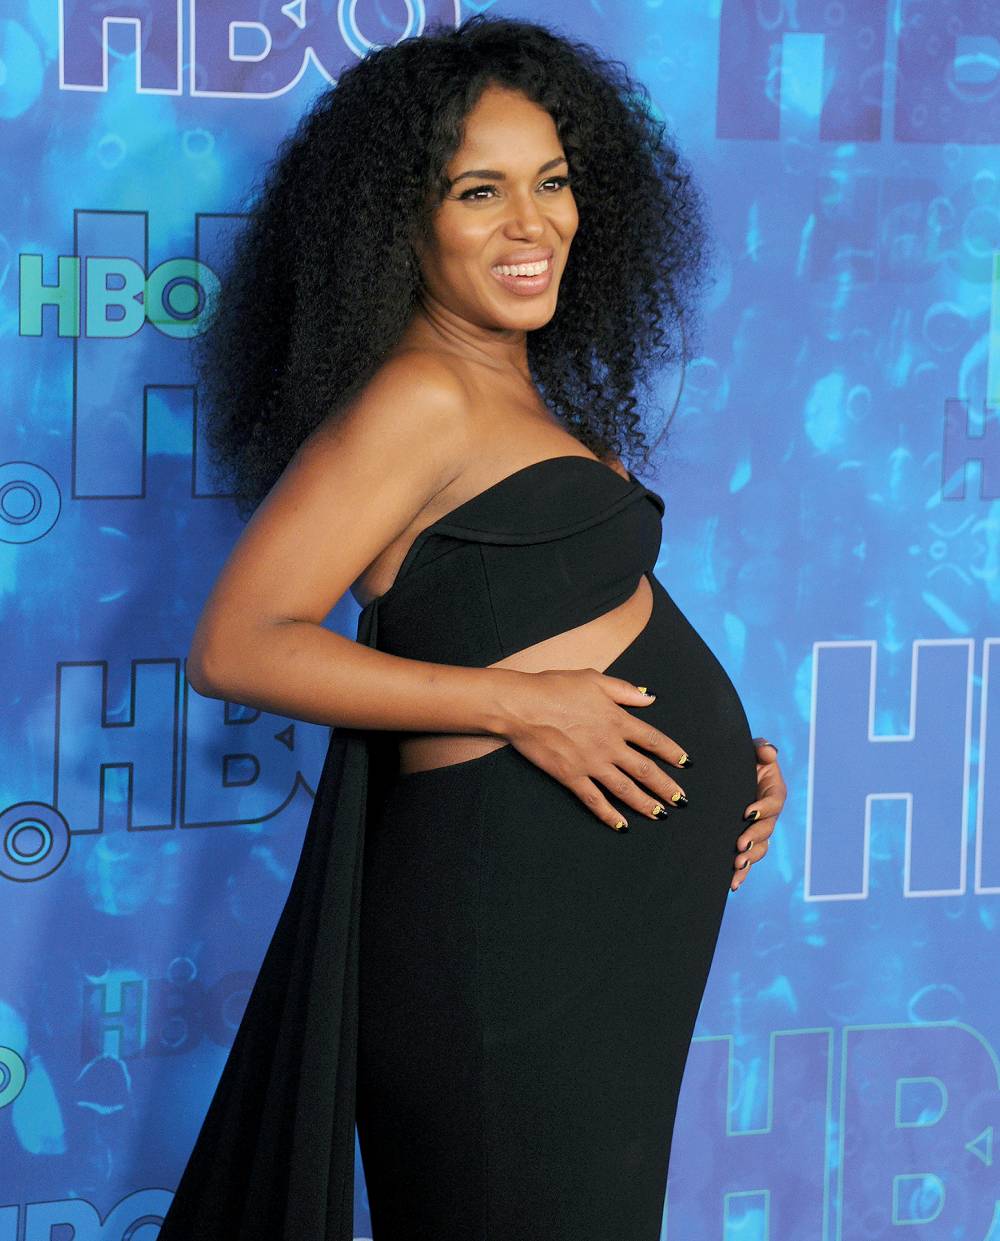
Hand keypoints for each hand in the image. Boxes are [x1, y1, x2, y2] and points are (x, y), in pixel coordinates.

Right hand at [501, 668, 689, 831]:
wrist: (523, 706)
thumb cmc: (555, 687)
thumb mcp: (594, 679)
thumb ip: (625, 690)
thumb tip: (650, 697)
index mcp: (617, 720)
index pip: (653, 740)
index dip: (672, 752)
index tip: (685, 763)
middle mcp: (609, 745)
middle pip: (645, 770)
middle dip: (666, 787)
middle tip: (681, 800)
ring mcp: (591, 764)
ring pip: (626, 789)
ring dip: (646, 804)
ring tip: (660, 815)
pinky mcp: (572, 777)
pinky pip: (595, 800)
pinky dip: (610, 815)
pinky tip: (622, 825)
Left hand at [731, 738, 785, 890]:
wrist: (728, 773)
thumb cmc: (742, 759)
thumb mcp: (752, 750)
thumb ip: (761, 749)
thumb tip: (768, 752)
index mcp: (774, 792)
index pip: (774, 802)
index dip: (763, 808)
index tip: (748, 812)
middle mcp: (768, 814)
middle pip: (766, 829)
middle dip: (754, 838)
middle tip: (739, 846)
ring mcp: (758, 830)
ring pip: (759, 848)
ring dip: (749, 859)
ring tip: (736, 865)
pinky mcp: (746, 841)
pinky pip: (748, 859)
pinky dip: (742, 873)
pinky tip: (732, 884)